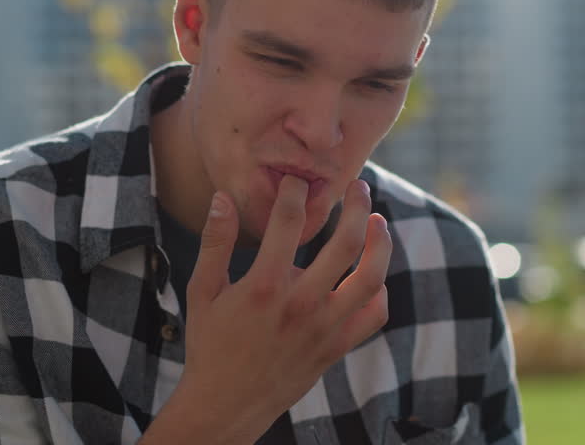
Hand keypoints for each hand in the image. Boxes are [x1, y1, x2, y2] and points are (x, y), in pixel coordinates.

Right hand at [141, 177, 391, 444]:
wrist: (226, 404)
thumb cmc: (211, 343)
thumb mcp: (202, 290)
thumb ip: (215, 242)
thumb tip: (224, 198)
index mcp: (264, 286)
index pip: (289, 222)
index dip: (296, 192)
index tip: (298, 180)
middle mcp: (300, 305)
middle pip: (345, 243)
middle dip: (356, 206)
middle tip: (357, 186)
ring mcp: (323, 328)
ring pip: (370, 278)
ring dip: (381, 243)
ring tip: (377, 220)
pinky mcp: (336, 348)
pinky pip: (373, 315)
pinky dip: (379, 290)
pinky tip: (372, 272)